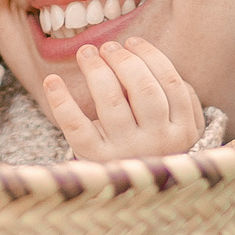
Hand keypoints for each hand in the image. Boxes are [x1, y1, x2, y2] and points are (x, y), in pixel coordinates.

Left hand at [44, 37, 206, 161]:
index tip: (132, 41)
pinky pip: (76, 126)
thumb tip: (154, 61)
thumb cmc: (154, 146)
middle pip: (143, 89)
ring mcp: (126, 151)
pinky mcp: (95, 158)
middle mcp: (157, 142)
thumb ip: (179, 98)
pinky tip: (52, 80)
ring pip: (111, 102)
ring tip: (87, 53)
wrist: (134, 193)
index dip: (150, 56)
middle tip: (108, 46)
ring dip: (97, 70)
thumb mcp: (179, 128)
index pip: (171, 83)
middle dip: (124, 60)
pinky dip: (61, 101)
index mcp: (183, 131)